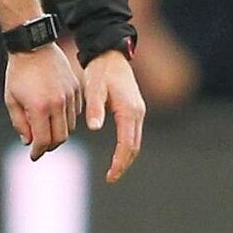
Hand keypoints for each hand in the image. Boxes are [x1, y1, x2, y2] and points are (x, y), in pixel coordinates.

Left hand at [5, 42, 84, 160]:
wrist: (33, 46)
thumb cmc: (19, 72)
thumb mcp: (11, 99)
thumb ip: (19, 123)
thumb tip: (28, 141)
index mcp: (39, 107)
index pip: (43, 140)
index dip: (37, 151)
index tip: (34, 155)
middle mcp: (58, 103)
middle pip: (60, 137)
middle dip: (49, 145)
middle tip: (41, 146)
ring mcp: (70, 95)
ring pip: (70, 126)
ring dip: (58, 133)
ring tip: (47, 130)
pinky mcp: (76, 88)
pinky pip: (76, 112)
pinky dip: (67, 119)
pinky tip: (56, 115)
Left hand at [81, 46, 146, 182]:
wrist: (111, 54)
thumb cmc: (100, 71)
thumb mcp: (94, 88)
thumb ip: (94, 108)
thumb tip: (95, 128)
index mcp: (129, 110)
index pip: (127, 144)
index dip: (119, 162)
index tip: (110, 176)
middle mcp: (138, 113)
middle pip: (134, 146)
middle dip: (124, 164)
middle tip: (111, 178)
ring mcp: (138, 111)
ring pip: (135, 141)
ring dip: (127, 157)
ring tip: (113, 171)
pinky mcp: (134, 110)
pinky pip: (133, 134)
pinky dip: (127, 147)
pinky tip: (117, 154)